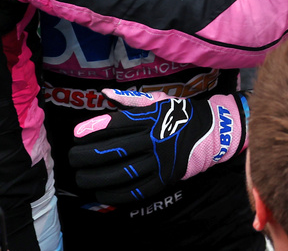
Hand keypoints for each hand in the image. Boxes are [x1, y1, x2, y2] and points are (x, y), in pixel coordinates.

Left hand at [69, 89, 246, 204]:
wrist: (215, 131)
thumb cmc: (181, 114)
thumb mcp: (159, 99)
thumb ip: (131, 99)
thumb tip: (106, 92)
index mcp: (151, 118)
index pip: (117, 124)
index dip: (94, 130)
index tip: (75, 135)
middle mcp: (154, 139)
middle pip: (115, 150)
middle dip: (89, 156)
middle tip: (72, 159)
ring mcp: (161, 161)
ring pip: (124, 172)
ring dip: (98, 177)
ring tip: (82, 178)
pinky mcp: (166, 178)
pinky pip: (139, 189)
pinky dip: (118, 194)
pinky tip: (102, 193)